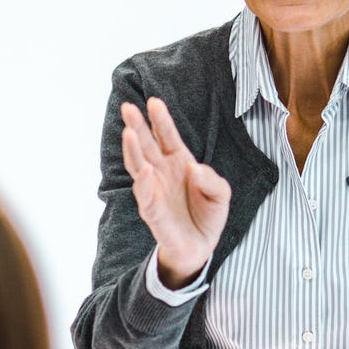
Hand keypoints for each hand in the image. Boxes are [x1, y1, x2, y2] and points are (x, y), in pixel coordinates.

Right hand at [120, 97, 230, 286]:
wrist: (201, 246)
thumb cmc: (207, 215)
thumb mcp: (222, 193)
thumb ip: (212, 179)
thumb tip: (194, 168)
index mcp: (178, 162)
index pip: (167, 136)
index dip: (160, 119)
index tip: (154, 101)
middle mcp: (162, 173)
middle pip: (146, 145)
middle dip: (136, 126)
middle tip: (127, 107)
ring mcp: (154, 191)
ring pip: (138, 166)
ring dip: (132, 150)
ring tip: (128, 132)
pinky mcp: (153, 213)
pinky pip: (146, 196)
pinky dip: (144, 183)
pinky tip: (145, 170)